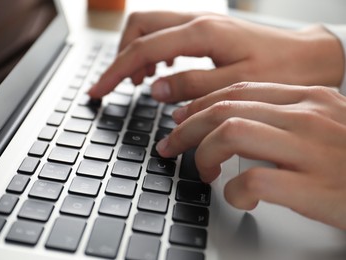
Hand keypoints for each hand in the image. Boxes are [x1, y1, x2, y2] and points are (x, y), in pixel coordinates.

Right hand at [88, 11, 343, 102]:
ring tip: (137, 82)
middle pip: (140, 27)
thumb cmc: (281, 70)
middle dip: (119, 56)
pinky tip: (160, 72)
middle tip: (116, 86)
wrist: (308, 55)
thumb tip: (155, 90)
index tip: (98, 91)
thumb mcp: (236, 85)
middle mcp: (197, 21)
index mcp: (202, 34)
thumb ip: (192, 86)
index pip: (143, 49)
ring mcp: (201, 23)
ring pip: (151, 27)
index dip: (115, 72)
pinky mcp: (206, 31)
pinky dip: (153, 52)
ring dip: (135, 53)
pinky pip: (167, 33)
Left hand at [156, 82, 345, 229]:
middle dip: (186, 128)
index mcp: (307, 99)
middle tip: (171, 146)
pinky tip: (239, 198)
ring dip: (204, 154)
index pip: (237, 91)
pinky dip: (235, 191)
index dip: (200, 105)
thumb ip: (282, 118)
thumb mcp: (323, 125)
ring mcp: (310, 150)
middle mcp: (306, 116)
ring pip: (231, 134)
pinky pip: (254, 181)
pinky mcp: (313, 187)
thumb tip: (231, 125)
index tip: (181, 119)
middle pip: (224, 109)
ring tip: (203, 172)